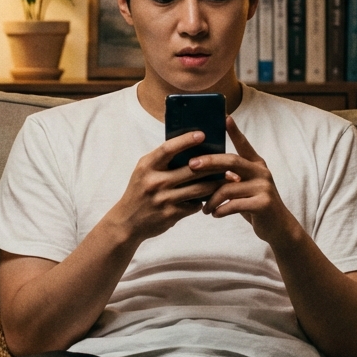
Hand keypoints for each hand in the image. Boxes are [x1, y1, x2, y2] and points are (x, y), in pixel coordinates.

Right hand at [106, 131, 225, 244]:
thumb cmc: (140, 191)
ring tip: (228, 178)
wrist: (127, 222)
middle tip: (229, 160)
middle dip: (213, 165)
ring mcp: (163, 199)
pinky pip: (194, 204)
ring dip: (215, 183)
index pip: (168, 149)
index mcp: (147, 166)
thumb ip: (162, 160)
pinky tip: (212, 196)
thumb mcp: (144, 171)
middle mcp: (154, 182)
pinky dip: (204, 200)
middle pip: (191, 169)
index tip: (202, 134)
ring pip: (199, 189)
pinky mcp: (171, 215)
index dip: (185, 141)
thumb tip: (190, 144)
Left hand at [190, 116, 301, 246]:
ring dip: (212, 199)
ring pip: (228, 188)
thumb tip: (205, 169)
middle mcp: (261, 172)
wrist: (278, 227)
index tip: (225, 117)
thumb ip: (232, 177)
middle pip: (231, 161)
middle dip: (209, 162)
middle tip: (191, 165)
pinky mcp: (264, 204)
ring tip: (205, 208)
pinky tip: (214, 214)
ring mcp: (264, 187)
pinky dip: (220, 210)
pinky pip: (234, 204)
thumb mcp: (245, 187)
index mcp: (256, 165)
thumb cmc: (255, 205)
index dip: (235, 131)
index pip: (244, 144)